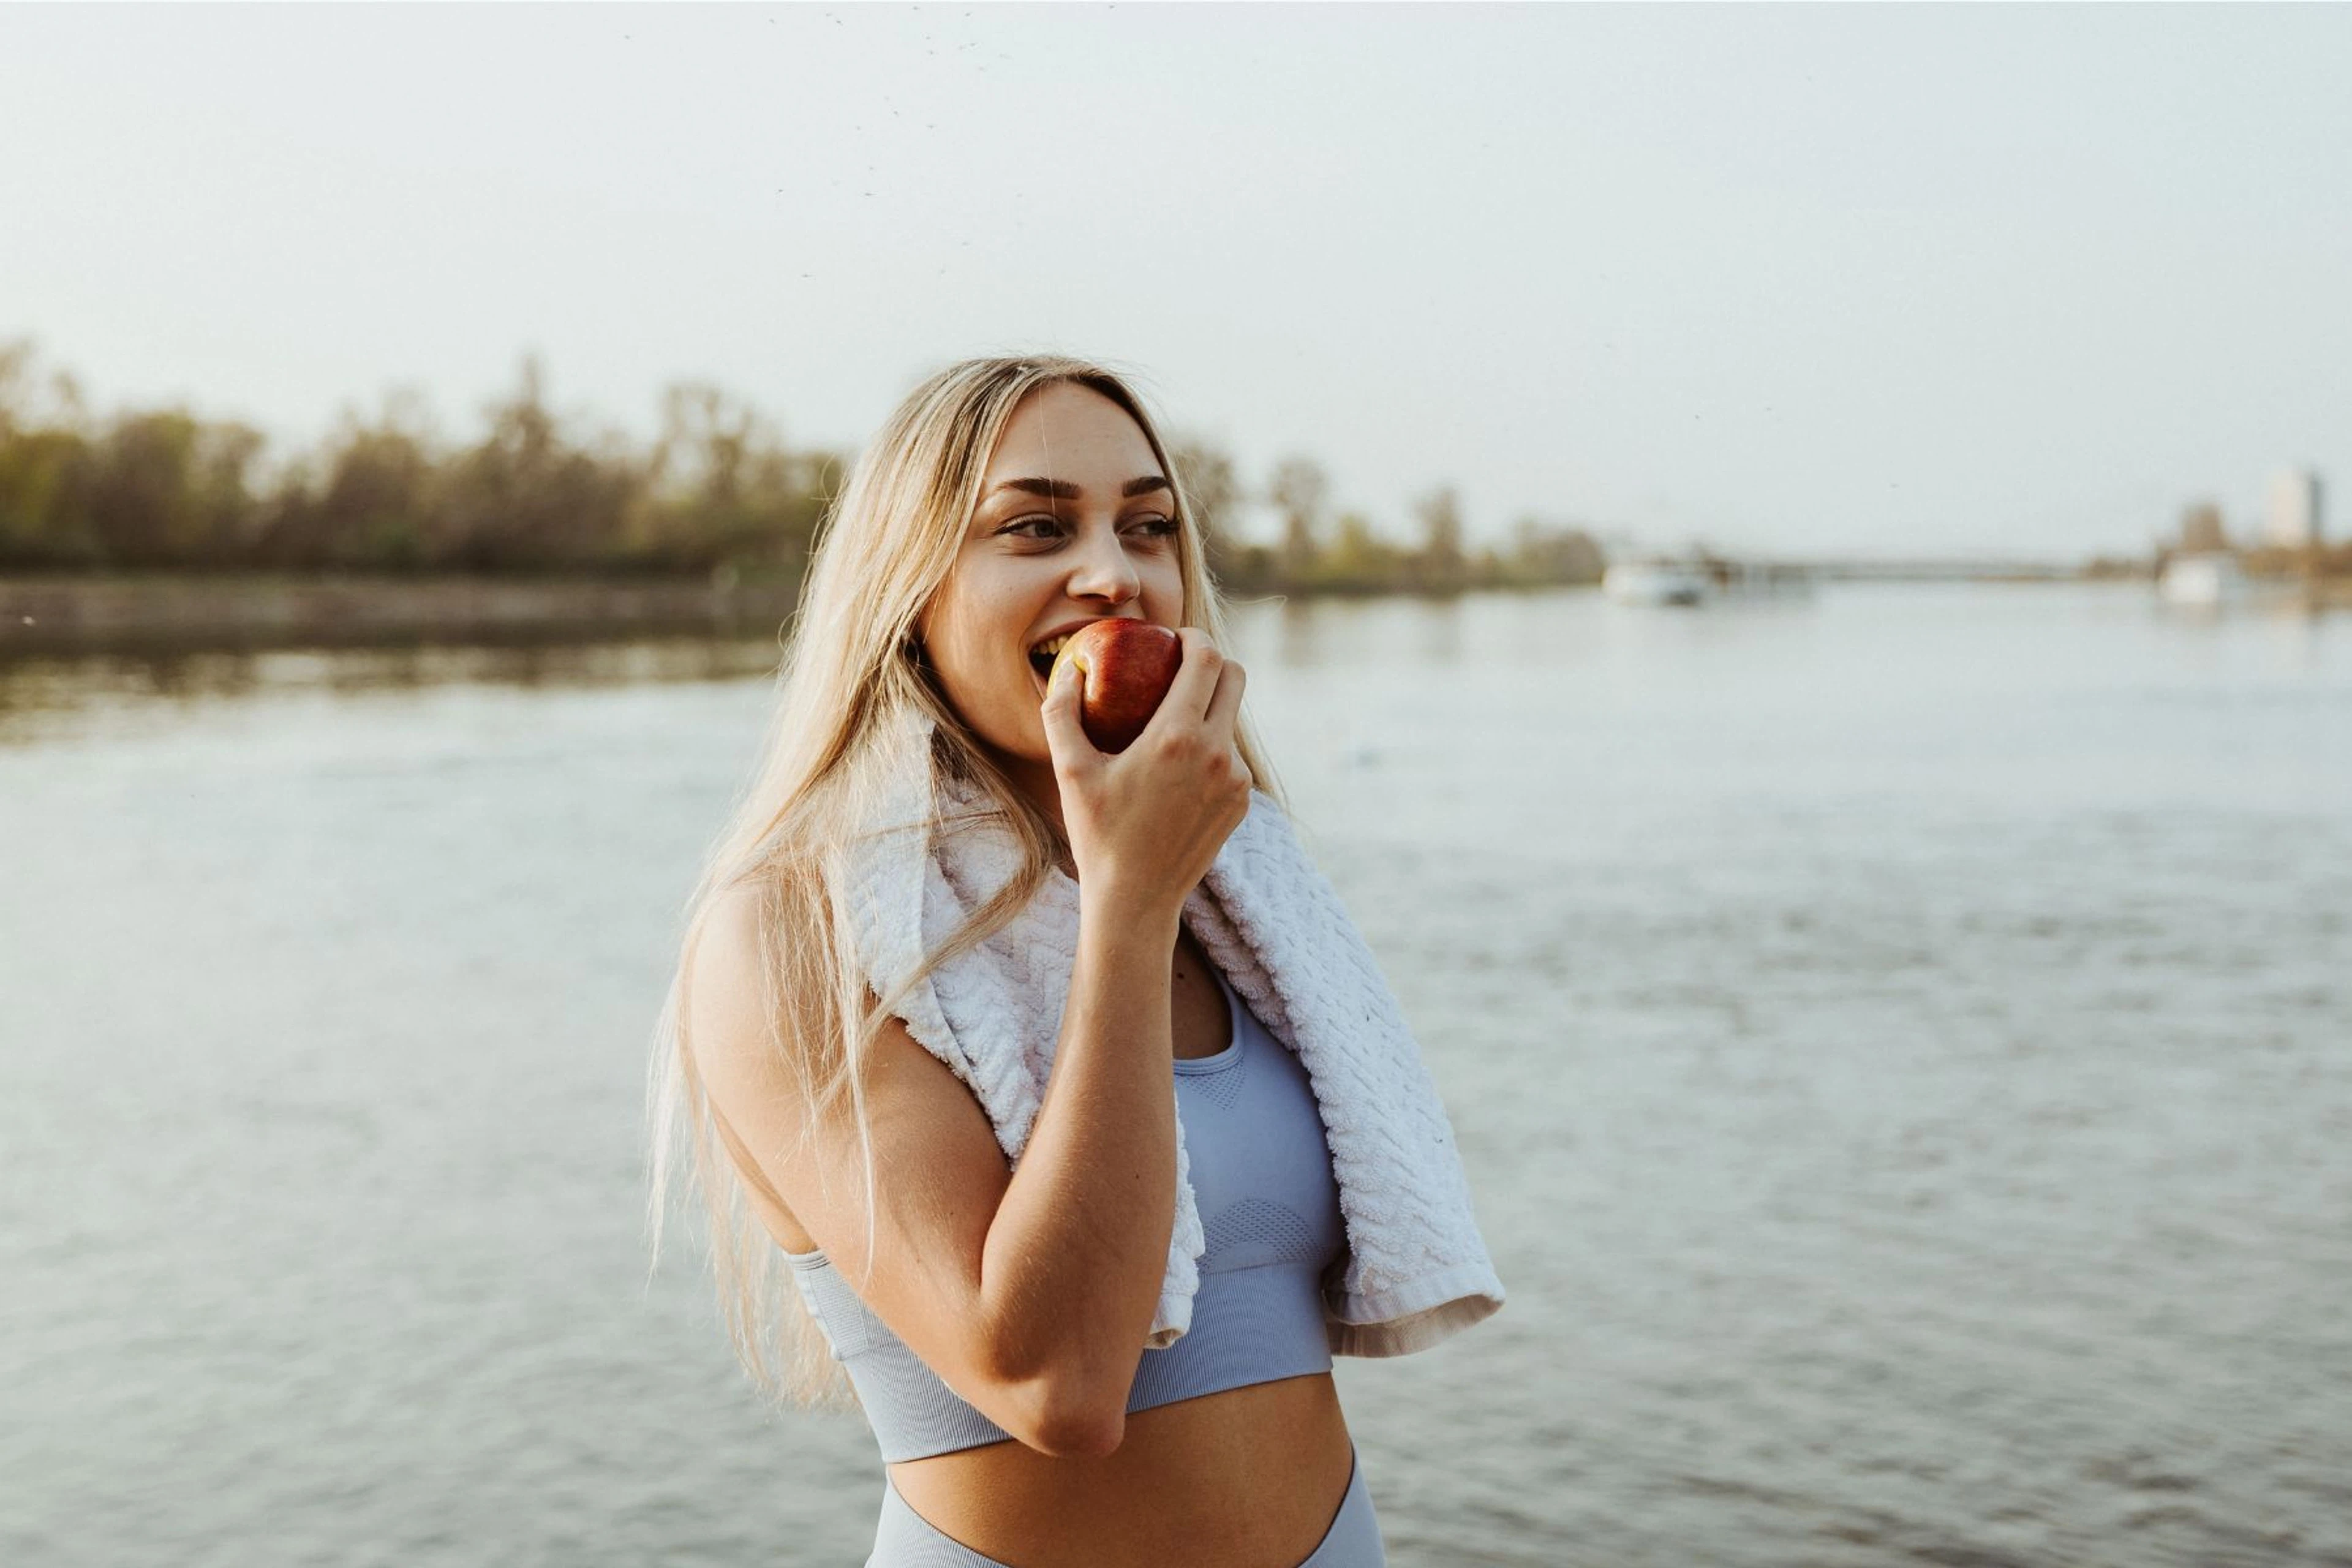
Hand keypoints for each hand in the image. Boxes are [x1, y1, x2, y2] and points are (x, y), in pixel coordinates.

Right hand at [1039, 627, 1251, 919]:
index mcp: (1177, 738)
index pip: (1206, 659)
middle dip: (1211, 661)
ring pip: (1233, 717)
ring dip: (1209, 706)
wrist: (1136, 900)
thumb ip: (1061, 713)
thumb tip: (1068, 671)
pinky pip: (1231, 755)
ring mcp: (1235, 780)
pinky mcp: (1241, 801)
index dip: (1194, 638)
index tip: (1175, 639)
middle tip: (1180, 665)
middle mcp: (1217, 754)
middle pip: (1235, 677)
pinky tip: (1178, 764)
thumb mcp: (1070, 772)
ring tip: (1171, 719)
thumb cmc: (1097, 834)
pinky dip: (1211, 746)